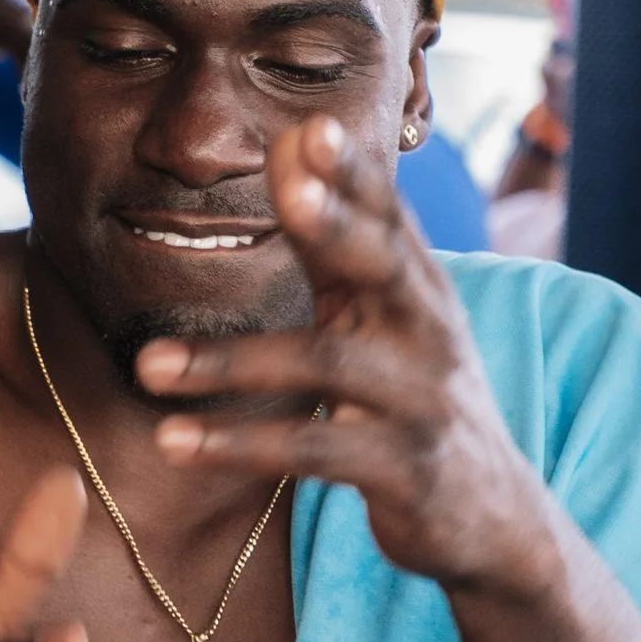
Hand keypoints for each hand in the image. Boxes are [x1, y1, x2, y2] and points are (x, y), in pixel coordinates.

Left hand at [135, 117, 557, 598]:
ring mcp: (421, 401)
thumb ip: (334, 239)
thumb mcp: (385, 316)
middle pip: (384, 264)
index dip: (354, 171)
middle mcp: (429, 330)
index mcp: (417, 286)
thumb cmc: (415, 398)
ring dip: (230, 364)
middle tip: (286, 189)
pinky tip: (175, 442)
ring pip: (327, 364)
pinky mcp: (405, 470)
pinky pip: (314, 450)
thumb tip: (290, 138)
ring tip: (147, 367)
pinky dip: (240, 444)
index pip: (387, 214)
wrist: (493, 516)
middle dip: (335, 223)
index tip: (311, 126)